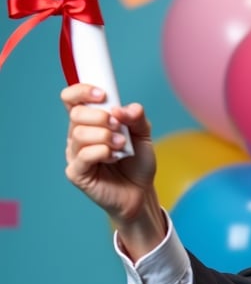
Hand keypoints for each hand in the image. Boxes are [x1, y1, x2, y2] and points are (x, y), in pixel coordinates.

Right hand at [62, 83, 165, 256]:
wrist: (141, 192)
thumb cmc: (137, 163)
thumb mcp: (144, 135)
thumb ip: (137, 118)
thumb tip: (124, 108)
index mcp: (90, 122)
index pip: (72, 99)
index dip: (82, 91)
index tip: (102, 95)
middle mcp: (78, 136)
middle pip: (76, 114)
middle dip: (101, 117)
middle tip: (119, 127)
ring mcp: (75, 154)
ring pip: (79, 133)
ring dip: (106, 136)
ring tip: (121, 145)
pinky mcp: (77, 173)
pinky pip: (83, 155)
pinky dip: (102, 152)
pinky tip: (114, 157)